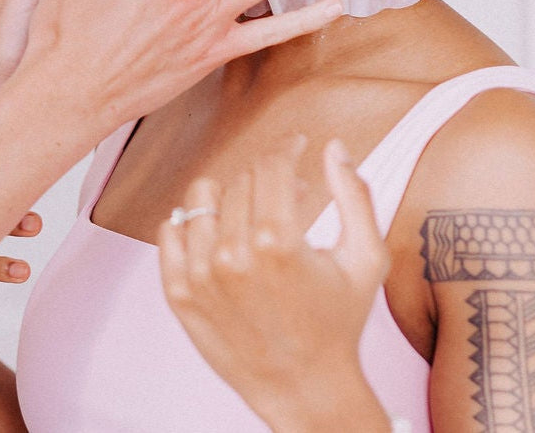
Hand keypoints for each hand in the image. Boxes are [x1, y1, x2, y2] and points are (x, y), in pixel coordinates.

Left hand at [158, 136, 390, 428]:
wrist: (305, 389)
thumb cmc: (339, 323)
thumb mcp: (365, 260)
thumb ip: (355, 196)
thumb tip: (334, 146)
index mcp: (279, 243)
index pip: (271, 165)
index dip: (287, 148)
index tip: (295, 145)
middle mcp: (233, 256)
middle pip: (241, 181)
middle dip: (268, 183)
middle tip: (288, 201)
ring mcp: (201, 275)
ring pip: (201, 198)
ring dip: (229, 200)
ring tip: (252, 221)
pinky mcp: (178, 293)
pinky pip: (170, 229)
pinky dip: (192, 227)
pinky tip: (219, 240)